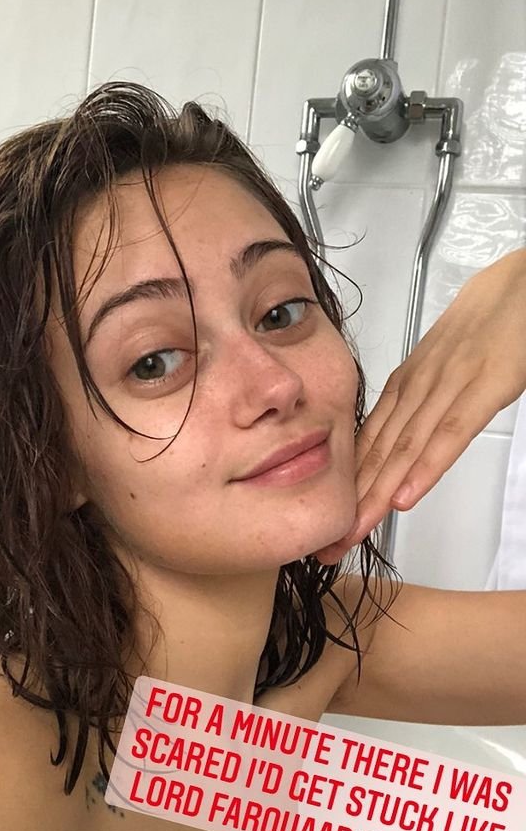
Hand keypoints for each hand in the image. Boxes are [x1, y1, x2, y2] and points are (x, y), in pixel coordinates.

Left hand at [314, 248, 525, 565]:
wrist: (523, 283)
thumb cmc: (488, 322)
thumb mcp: (444, 368)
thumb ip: (421, 404)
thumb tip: (398, 441)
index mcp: (405, 386)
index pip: (366, 446)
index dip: (344, 490)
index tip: (325, 525)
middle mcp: (417, 389)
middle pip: (376, 455)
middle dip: (349, 506)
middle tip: (327, 547)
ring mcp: (447, 387)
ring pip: (404, 450)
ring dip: (375, 497)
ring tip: (352, 534)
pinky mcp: (483, 385)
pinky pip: (450, 432)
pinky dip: (425, 466)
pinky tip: (404, 497)